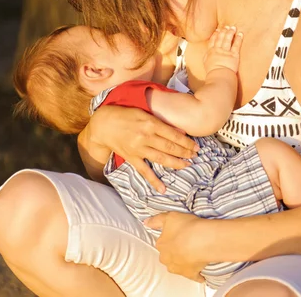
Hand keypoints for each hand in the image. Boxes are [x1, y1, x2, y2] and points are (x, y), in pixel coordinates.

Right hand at [84, 106, 198, 192]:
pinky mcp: (132, 158)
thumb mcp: (144, 112)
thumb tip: (180, 131)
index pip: (173, 135)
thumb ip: (162, 122)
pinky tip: (163, 189)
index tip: (196, 146)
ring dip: (176, 163)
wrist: (104, 125)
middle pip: (170, 147)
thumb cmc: (125, 115)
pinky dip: (154, 181)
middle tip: (196, 155)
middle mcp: (146, 137)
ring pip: (161, 158)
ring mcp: (139, 149)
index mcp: (150, 123)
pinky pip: (144, 171)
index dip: (187, 142)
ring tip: (187, 165)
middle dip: (185, 152)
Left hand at [144, 212, 209, 281]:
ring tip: (193, 255)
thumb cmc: (186, 227)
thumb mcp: (169, 217)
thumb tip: (146, 223)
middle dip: (174, 252)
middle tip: (185, 244)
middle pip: (168, 256)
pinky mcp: (191, 274)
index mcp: (161, 245)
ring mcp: (178, 269)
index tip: (177, 234)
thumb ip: (156, 220)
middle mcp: (167, 259)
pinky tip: (201, 274)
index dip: (170, 238)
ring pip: (178, 267)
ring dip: (183, 263)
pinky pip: (194, 277)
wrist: (203, 240)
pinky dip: (197, 276)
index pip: (162, 243)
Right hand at [203, 26, 242, 73]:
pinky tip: (240, 34)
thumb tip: (208, 55)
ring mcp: (226, 52)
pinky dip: (238, 39)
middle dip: (223, 31)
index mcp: (210, 52)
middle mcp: (217, 50)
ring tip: (233, 27)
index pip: (212, 41)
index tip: (217, 30)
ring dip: (230, 32)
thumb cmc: (212, 73)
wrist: (219, 76)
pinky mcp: (234, 55)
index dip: (215, 35)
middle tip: (226, 26)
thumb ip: (207, 57)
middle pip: (220, 38)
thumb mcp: (206, 64)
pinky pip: (236, 45)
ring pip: (227, 39)